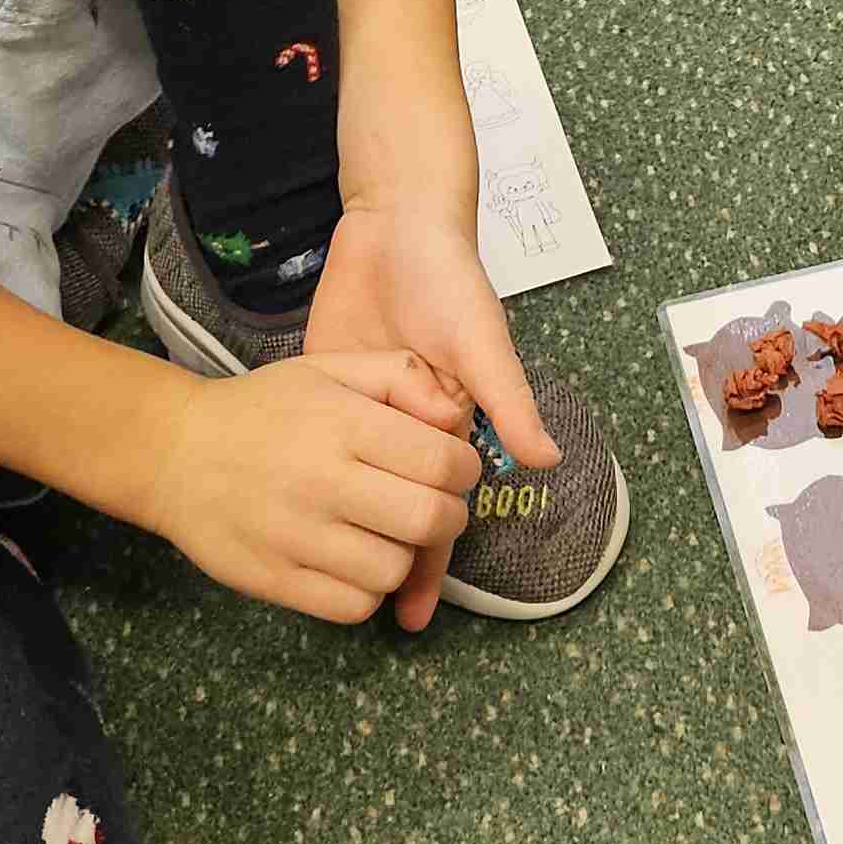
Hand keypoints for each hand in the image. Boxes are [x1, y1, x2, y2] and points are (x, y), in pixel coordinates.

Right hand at [122, 348, 480, 626]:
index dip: (463, 470)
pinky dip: (366, 591)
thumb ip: (401, 375)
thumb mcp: (329, 368)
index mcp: (342, 424)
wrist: (174, 453)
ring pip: (395, 570)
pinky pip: (354, 606)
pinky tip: (352, 562)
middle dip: (447, 517)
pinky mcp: (275, 580)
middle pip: (429, 521)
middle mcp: (322, 480)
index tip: (449, 470)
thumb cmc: (264, 409)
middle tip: (430, 507)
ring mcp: (296, 536)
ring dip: (404, 556)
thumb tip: (456, 415)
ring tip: (383, 533)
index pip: (443, 462)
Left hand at [302, 199, 560, 630]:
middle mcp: (409, 427)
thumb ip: (508, 399)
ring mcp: (367, 410)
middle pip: (400, 508)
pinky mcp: (329, 384)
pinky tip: (297, 515)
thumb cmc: (452, 280)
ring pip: (360, 486)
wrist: (396, 224)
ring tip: (328, 585)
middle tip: (376, 619)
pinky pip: (325, 444)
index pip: (441, 506)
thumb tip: (545, 460)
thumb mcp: (481, 342)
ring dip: (350, 529)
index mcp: (451, 423)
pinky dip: (318, 479)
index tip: (414, 611)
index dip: (432, 560)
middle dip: (392, 562)